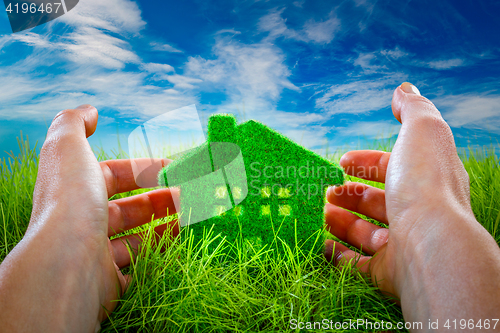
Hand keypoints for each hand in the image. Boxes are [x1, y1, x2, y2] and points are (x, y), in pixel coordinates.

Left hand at [0, 105, 178, 331]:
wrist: (65, 265)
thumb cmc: (71, 203)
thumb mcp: (67, 148)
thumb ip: (75, 124)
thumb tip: (91, 111)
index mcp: (77, 190)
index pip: (117, 175)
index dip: (148, 168)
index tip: (179, 166)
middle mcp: (85, 221)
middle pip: (130, 206)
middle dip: (163, 196)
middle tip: (192, 193)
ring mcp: (97, 252)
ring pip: (137, 235)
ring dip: (166, 222)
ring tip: (192, 214)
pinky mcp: (108, 281)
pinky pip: (138, 264)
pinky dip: (159, 251)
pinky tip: (178, 239)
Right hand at [324, 83, 499, 324]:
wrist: (429, 246)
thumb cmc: (424, 184)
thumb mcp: (422, 131)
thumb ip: (413, 109)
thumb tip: (404, 89)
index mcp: (425, 181)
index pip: (394, 168)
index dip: (367, 162)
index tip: (341, 161)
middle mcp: (417, 214)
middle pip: (377, 202)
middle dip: (349, 194)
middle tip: (326, 191)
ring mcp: (403, 246)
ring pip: (365, 232)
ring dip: (340, 221)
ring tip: (319, 212)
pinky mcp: (388, 273)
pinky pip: (358, 265)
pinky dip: (338, 254)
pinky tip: (321, 243)